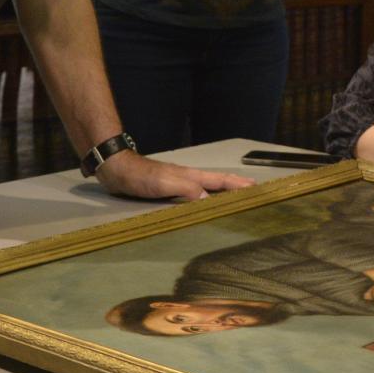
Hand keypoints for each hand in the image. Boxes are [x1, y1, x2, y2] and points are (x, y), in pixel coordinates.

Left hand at [94, 150, 252, 200]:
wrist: (117, 169)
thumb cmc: (141, 177)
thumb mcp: (166, 183)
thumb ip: (188, 190)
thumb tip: (210, 201)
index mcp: (191, 176)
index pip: (220, 180)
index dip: (238, 185)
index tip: (256, 188)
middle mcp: (188, 178)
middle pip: (217, 182)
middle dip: (235, 185)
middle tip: (252, 190)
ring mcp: (178, 182)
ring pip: (206, 187)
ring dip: (222, 191)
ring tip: (233, 197)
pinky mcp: (167, 189)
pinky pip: (193, 194)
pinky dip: (205, 197)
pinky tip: (202, 203)